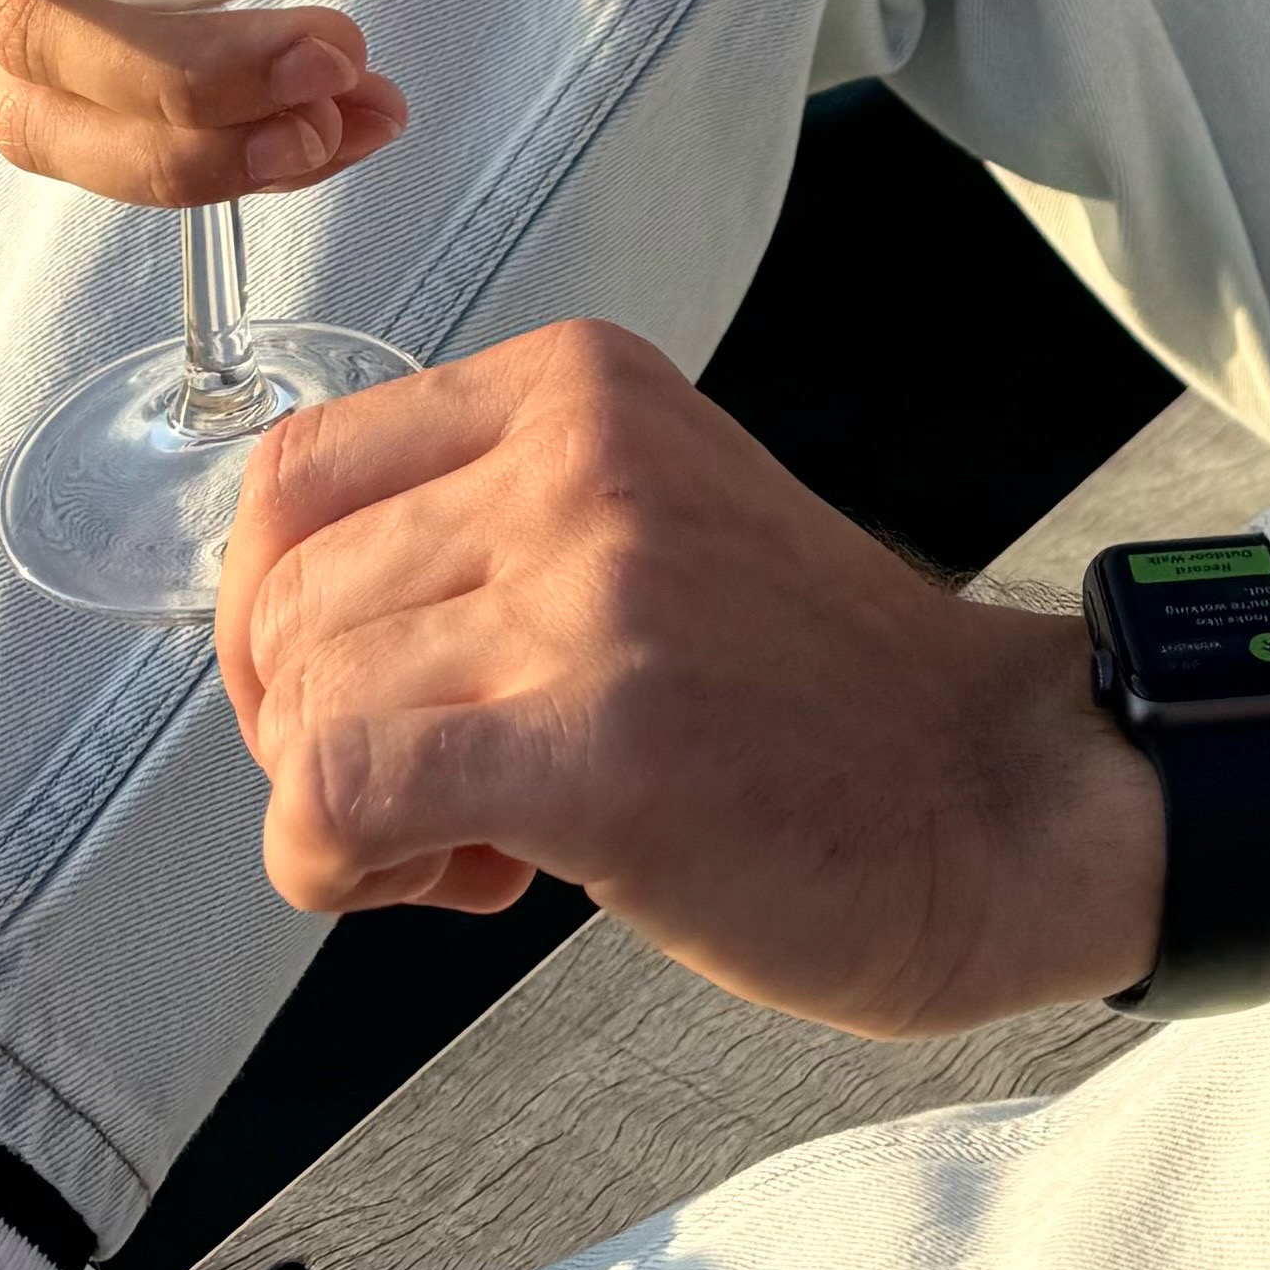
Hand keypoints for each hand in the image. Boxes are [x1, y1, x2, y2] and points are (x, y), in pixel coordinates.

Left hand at [214, 318, 1230, 1029]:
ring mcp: (592, 594)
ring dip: (348, 815)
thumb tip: (291, 626)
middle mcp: (579, 459)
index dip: (278, 613)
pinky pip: (336, 795)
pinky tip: (461, 882)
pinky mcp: (597, 747)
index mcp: (583, 386)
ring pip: (307, 705)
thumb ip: (489, 523)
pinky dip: (335, 866)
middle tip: (431, 795)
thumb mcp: (651, 519)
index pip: (298, 474)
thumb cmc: (818, 693)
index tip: (352, 695)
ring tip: (482, 840)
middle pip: (288, 599)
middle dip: (311, 730)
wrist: (992, 798)